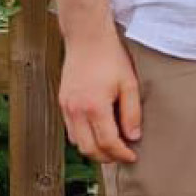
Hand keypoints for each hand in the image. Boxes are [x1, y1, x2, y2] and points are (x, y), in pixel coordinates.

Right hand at [58, 30, 141, 163]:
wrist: (87, 39)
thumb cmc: (111, 58)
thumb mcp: (129, 84)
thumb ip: (131, 112)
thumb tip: (133, 137)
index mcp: (94, 107)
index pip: (107, 142)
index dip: (121, 153)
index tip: (132, 157)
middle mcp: (76, 110)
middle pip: (88, 148)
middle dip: (106, 157)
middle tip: (122, 156)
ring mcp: (66, 107)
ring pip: (76, 142)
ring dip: (93, 150)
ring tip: (112, 147)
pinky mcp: (62, 102)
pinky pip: (70, 130)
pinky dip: (83, 138)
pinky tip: (97, 133)